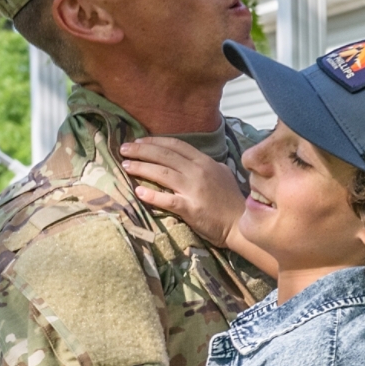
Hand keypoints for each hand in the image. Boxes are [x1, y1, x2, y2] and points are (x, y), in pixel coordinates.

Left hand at [121, 138, 246, 248]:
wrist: (241, 224)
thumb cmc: (231, 201)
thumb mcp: (222, 174)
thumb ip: (206, 165)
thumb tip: (191, 160)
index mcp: (205, 162)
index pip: (176, 145)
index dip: (155, 141)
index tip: (139, 141)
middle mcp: (198, 172)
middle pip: (165, 155)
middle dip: (141, 150)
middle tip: (124, 149)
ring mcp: (194, 190)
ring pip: (162, 173)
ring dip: (141, 167)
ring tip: (125, 165)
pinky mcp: (191, 209)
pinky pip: (167, 200)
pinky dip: (152, 195)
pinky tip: (139, 191)